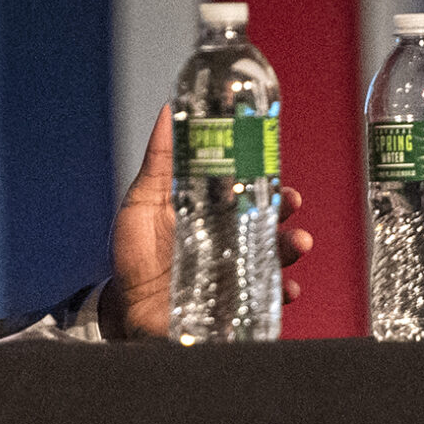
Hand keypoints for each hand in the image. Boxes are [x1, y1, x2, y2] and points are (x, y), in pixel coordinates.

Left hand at [106, 106, 312, 339]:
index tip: (272, 160)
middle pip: (266, 219)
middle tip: (292, 201)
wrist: (125, 310)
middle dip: (286, 209)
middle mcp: (227, 240)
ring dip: (290, 247)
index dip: (263, 175)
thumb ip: (159, 162)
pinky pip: (265, 295)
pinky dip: (282, 292)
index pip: (244, 188)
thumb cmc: (135, 256)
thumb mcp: (142, 202)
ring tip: (298, 243)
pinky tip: (287, 288)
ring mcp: (234, 271)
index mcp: (210, 212)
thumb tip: (167, 113)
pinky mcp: (234, 301)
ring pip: (272, 254)